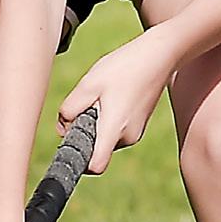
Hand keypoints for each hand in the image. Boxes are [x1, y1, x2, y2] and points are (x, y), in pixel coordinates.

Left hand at [59, 37, 172, 173]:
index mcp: (114, 129)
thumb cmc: (123, 67)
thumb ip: (69, 110)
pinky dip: (107, 118)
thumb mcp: (88, 84)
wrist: (158, 56)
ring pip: (105, 138)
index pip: (96, 166)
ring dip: (96, 123)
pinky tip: (113, 95)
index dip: (80, 161)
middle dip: (85, 131)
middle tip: (88, 103)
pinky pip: (115, 130)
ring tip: (103, 95)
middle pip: (97, 149)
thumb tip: (62, 129)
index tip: (71, 142)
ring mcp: (136, 133)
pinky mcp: (138, 125)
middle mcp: (127, 137)